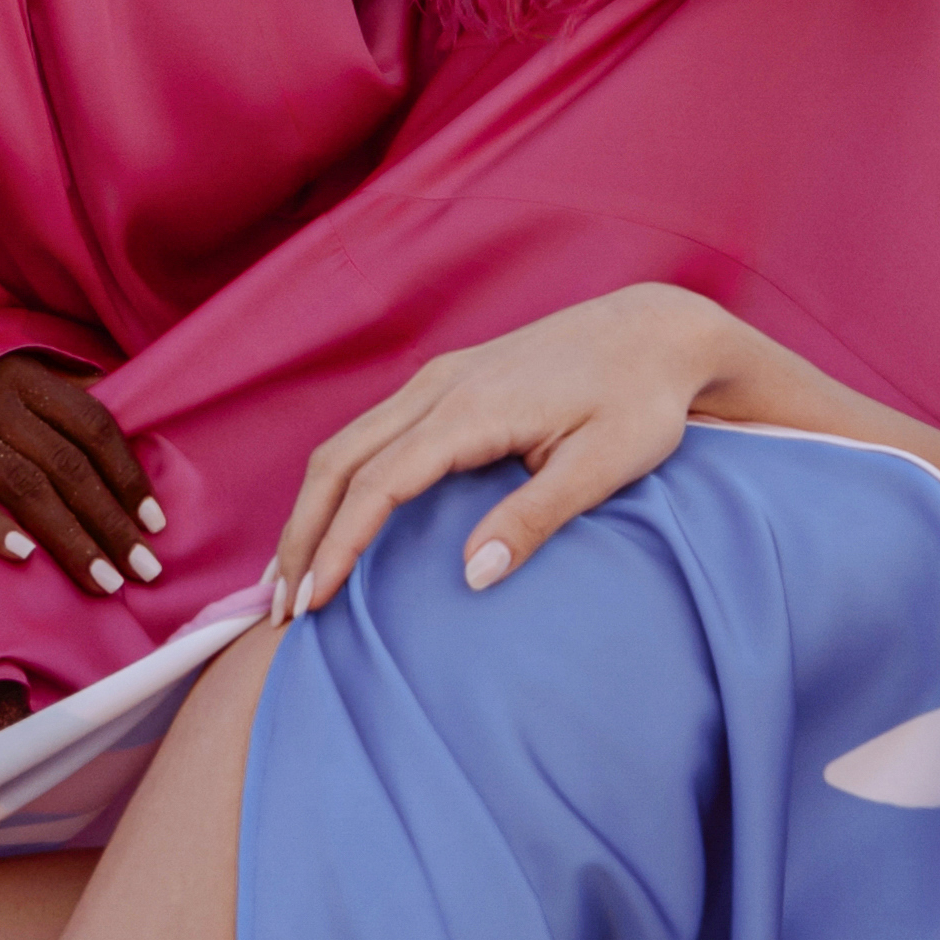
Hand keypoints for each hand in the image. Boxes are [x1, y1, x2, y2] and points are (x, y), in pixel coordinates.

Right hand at [0, 353, 165, 595]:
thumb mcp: (12, 369)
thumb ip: (65, 392)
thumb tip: (127, 424)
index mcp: (28, 377)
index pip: (93, 427)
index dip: (128, 476)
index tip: (155, 524)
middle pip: (67, 467)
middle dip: (111, 523)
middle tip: (144, 571)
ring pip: (24, 488)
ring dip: (69, 539)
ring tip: (103, 582)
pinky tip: (22, 558)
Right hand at [269, 285, 746, 613]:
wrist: (657, 330)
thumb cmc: (641, 400)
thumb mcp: (605, 464)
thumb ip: (536, 518)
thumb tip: (472, 577)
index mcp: (470, 408)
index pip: (378, 485)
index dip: (338, 547)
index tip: (314, 605)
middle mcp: (439, 386)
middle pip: (337, 462)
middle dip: (301, 535)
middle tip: (282, 608)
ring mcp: (438, 379)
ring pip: (344, 445)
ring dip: (310, 510)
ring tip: (292, 577)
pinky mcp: (447, 383)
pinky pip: (369, 434)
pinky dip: (337, 483)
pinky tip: (333, 523)